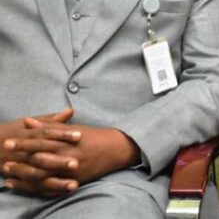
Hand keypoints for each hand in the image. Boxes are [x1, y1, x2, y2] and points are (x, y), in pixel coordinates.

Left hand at [3, 117, 138, 196]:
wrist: (115, 149)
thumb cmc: (94, 136)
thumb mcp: (73, 128)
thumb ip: (50, 126)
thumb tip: (28, 122)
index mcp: (68, 141)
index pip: (41, 142)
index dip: (24, 142)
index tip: (9, 142)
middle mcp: (68, 156)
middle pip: (39, 160)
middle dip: (20, 160)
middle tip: (4, 160)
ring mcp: (71, 171)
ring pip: (43, 176)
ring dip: (24, 176)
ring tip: (8, 175)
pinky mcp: (74, 181)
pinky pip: (52, 187)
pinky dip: (36, 188)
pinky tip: (24, 187)